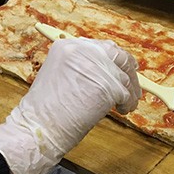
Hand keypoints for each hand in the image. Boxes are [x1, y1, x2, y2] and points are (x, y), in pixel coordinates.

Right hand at [0, 38, 140, 173]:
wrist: (40, 127)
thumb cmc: (48, 109)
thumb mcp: (61, 74)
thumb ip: (83, 67)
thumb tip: (110, 70)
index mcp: (69, 46)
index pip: (103, 47)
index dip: (117, 60)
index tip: (126, 67)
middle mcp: (83, 52)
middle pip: (119, 57)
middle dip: (129, 73)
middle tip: (133, 87)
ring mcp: (97, 68)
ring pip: (125, 78)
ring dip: (130, 93)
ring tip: (125, 105)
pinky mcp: (107, 87)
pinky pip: (127, 95)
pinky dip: (128, 104)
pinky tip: (122, 111)